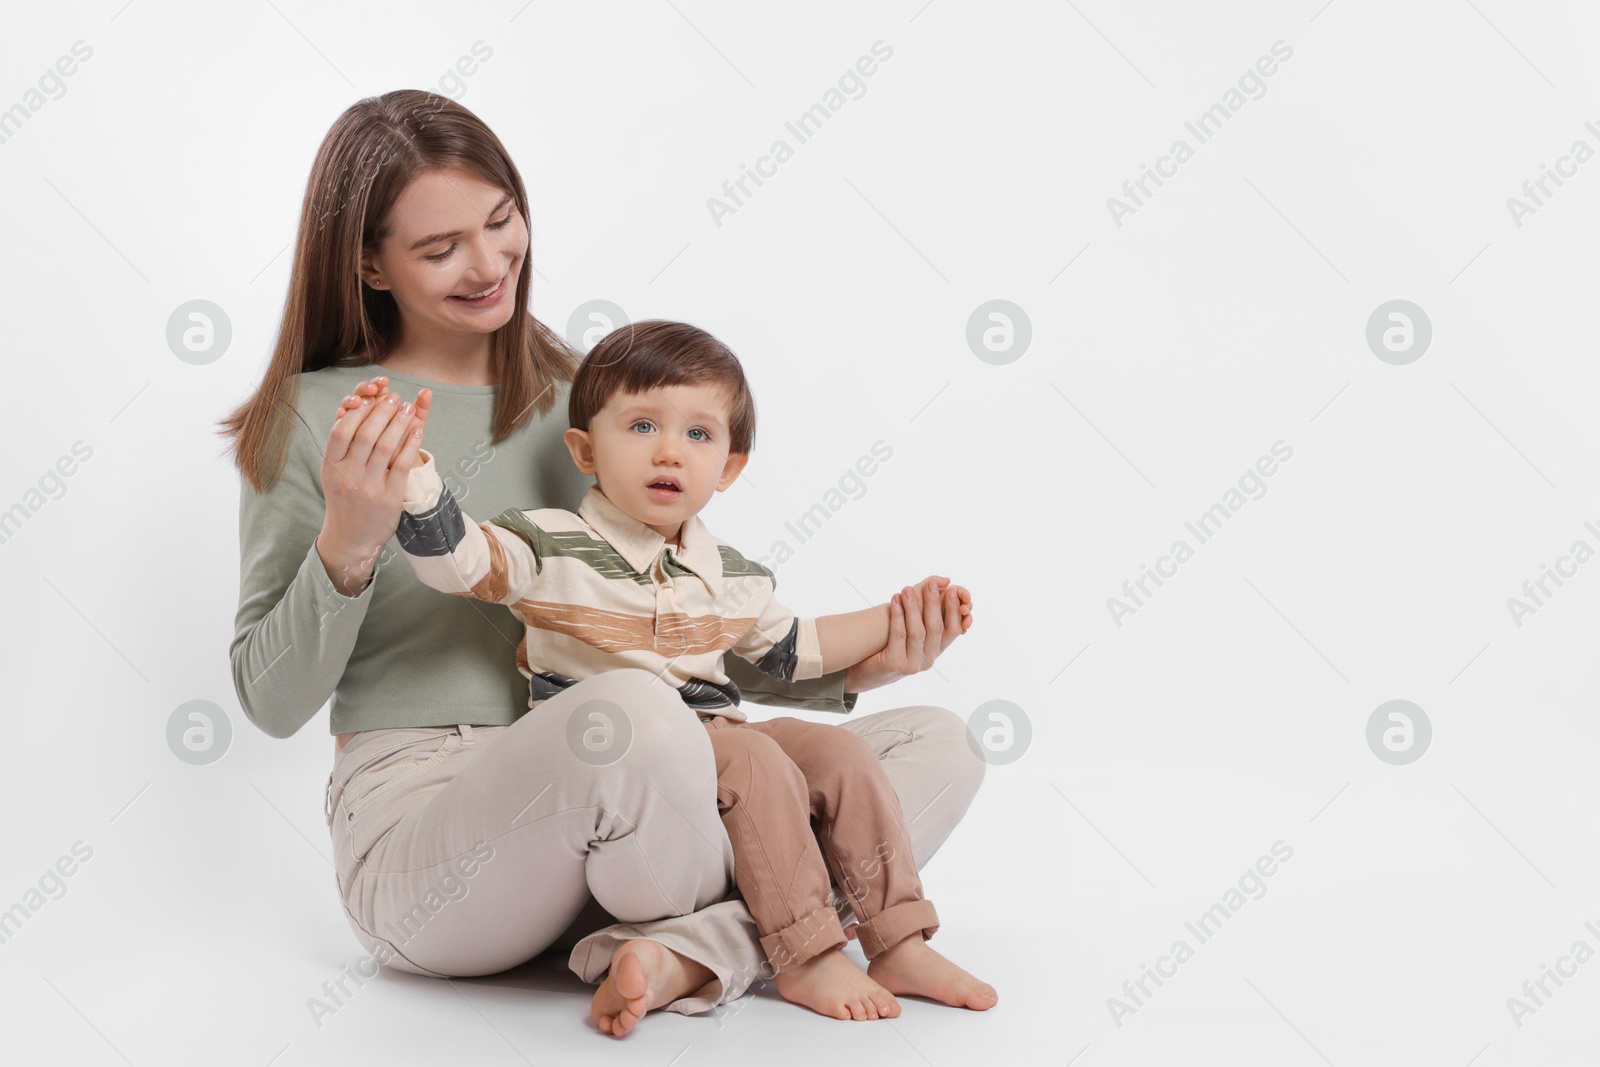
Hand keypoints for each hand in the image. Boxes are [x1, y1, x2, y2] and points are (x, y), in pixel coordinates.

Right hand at [315, 378, 431, 594]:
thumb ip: (343, 447)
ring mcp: (368, 487)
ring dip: (399, 423)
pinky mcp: (389, 498)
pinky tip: (418, 430)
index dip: (359, 411)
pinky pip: (402, 465)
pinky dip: (411, 444)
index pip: (342, 430)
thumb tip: (355, 410)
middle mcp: (347, 476)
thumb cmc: (345, 499)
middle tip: (396, 397)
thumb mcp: (335, 473)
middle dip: (383, 411)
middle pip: (366, 434)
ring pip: (385, 446)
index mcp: (331, 466)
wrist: (351, 538)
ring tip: (409, 408)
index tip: (372, 397)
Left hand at [841, 575, 971, 693]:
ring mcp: (912, 664)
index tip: (950, 590)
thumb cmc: (891, 645)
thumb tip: (944, 580)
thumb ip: (926, 607)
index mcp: (935, 650)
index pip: (953, 630)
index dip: (953, 610)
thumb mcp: (911, 628)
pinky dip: (898, 615)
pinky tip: (895, 600)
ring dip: (913, 607)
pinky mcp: (895, 665)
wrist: (865, 671)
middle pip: (936, 628)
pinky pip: (898, 635)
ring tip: (907, 588)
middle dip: (934, 604)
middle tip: (931, 584)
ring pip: (917, 632)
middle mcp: (928, 660)